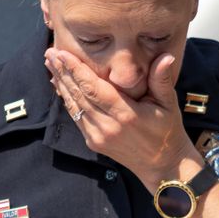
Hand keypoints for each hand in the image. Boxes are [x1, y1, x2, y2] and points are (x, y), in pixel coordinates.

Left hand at [44, 48, 198, 188]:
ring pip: (74, 106)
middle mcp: (107, 127)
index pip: (94, 89)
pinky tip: (59, 84)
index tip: (62, 53)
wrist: (161, 165)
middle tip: (49, 52)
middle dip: (63, 73)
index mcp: (126, 115)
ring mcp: (98, 137)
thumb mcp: (169, 104)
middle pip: (79, 95)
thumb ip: (162, 79)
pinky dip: (67, 99)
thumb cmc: (167, 131)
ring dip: (61, 84)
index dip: (76, 70)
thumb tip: (167, 55)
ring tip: (49, 64)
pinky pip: (76, 117)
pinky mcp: (93, 142)